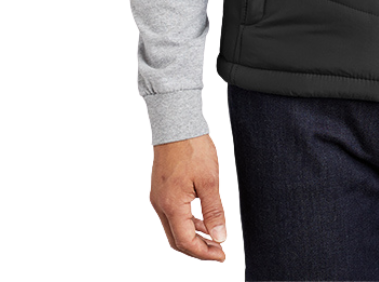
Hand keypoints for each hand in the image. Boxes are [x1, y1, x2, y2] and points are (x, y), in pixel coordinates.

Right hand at [148, 133, 228, 261]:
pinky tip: (202, 216)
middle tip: (218, 249)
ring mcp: (158, 197)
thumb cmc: (191, 147)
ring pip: (174, 228)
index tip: (220, 255)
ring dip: (194, 234)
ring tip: (214, 233)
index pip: (186, 242)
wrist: (176, 123)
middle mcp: (160, 205)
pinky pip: (172, 214)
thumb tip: (219, 235)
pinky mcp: (161, 190)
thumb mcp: (209, 180)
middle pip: (177, 240)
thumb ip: (214, 211)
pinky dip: (188, 220)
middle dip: (198, 248)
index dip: (204, 253)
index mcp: (171, 205)